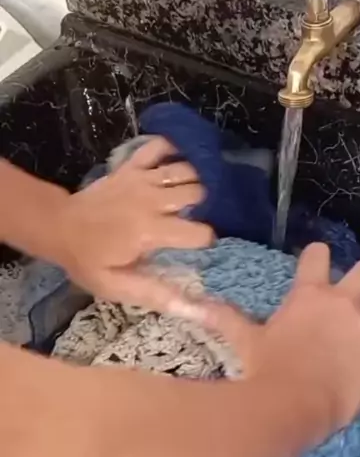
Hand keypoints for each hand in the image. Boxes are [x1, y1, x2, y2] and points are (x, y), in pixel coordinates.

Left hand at [53, 139, 213, 309]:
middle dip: (203, 207)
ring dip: (192, 181)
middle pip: (198, 192)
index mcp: (151, 231)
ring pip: (186, 169)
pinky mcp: (130, 166)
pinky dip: (171, 151)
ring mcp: (141, 178)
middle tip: (192, 219)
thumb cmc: (89, 260)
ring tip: (187, 197)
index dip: (204, 241)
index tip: (196, 247)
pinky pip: (159, 146)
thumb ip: (156, 295)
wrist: (58, 227)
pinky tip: (173, 165)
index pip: (200, 233)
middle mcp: (151, 200)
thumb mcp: (117, 287)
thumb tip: (193, 309)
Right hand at [190, 243, 359, 438]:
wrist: (294, 404)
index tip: (317, 261)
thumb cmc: (267, 369)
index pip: (318, 255)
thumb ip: (224, 317)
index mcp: (309, 293)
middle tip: (352, 294)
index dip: (318, 256)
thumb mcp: (244, 340)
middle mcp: (342, 302)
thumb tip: (192, 303)